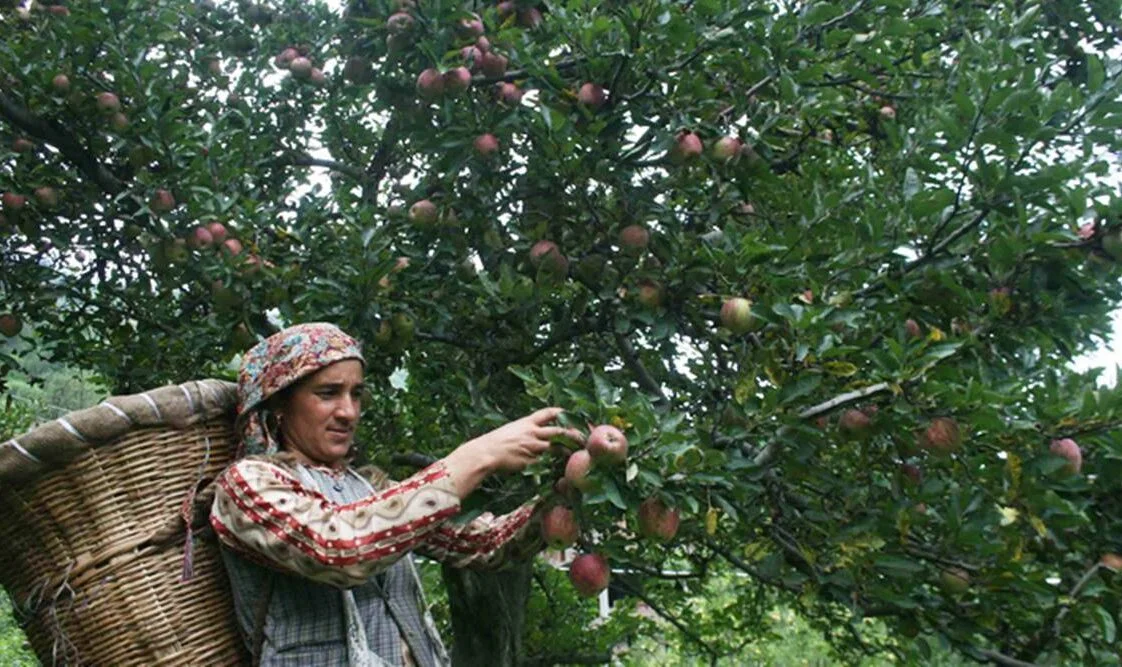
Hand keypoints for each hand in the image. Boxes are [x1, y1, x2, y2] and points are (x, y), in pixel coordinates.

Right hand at [443, 408, 584, 497]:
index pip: (548, 413)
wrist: (485, 453)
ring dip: (567, 450)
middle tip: (583, 437)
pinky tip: (562, 467)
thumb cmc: (493, 443)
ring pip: (556, 447)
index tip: (568, 413)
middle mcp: (532, 433)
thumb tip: (533, 435)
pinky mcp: (531, 461)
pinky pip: (547, 463)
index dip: (560, 412)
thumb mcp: (510, 430)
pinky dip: (555, 465)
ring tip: (577, 453)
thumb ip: (523, 432)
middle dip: (572, 434)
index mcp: (526, 422)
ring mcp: (533, 447)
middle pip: (559, 430)